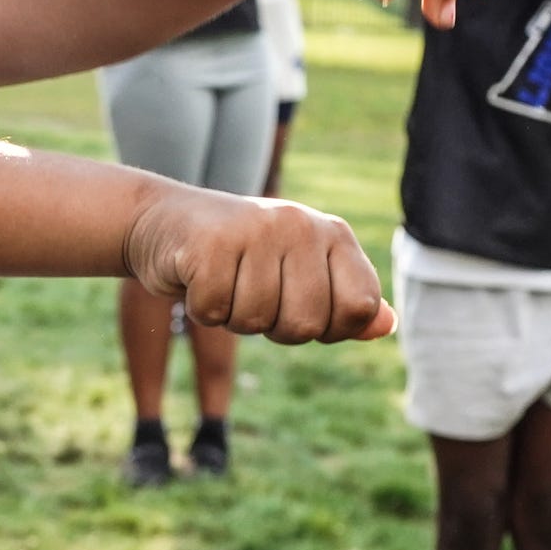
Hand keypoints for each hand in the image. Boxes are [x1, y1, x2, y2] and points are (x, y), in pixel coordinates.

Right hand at [123, 184, 391, 343]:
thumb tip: (387, 325)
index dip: (329, 327)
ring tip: (223, 281)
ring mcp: (255, 230)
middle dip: (273, 327)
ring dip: (231, 316)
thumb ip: (344, 303)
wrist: (163, 221)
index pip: (360, 307)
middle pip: (306, 324)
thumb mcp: (300, 276)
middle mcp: (300, 224)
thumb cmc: (240, 258)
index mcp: (332, 233)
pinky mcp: (209, 243)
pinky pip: (212, 311)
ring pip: (254, 321)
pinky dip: (199, 308)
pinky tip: (195, 278)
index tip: (298, 307)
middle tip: (251, 294)